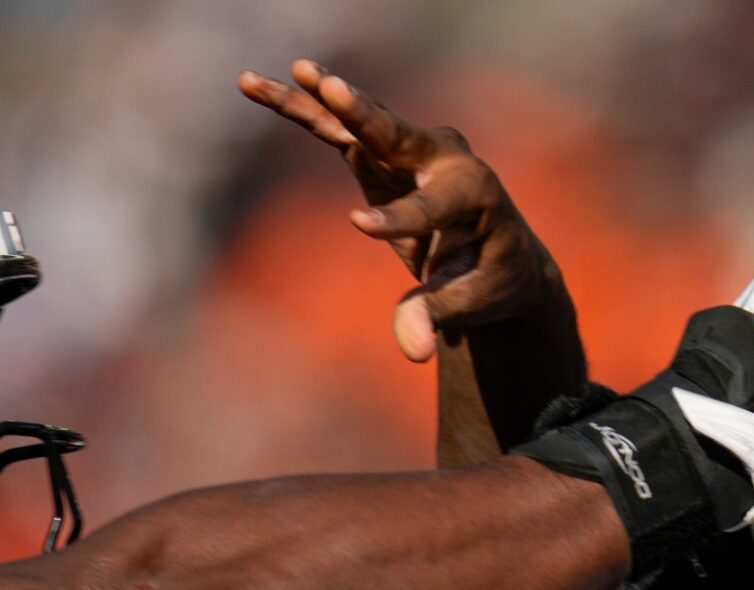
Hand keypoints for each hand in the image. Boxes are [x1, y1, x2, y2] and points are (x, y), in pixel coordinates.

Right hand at [240, 59, 559, 361]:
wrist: (497, 255)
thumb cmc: (488, 281)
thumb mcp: (469, 303)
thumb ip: (436, 317)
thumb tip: (414, 351)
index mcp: (475, 192)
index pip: (432, 204)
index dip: (400, 217)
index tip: (362, 228)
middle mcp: (444, 158)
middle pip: (396, 135)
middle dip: (364, 115)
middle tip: (334, 88)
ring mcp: (408, 151)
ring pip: (356, 122)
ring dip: (316, 99)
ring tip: (284, 73)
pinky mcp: (377, 155)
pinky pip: (334, 129)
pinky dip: (299, 109)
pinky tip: (256, 85)